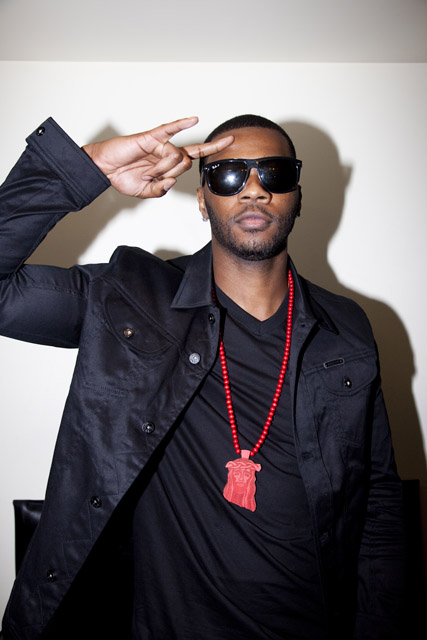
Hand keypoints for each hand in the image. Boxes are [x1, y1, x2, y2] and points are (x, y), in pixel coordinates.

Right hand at [82, 117, 232, 198]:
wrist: (104, 169)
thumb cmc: (122, 177)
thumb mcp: (146, 193)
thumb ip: (160, 190)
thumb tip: (171, 181)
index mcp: (167, 164)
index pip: (195, 154)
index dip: (213, 149)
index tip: (230, 142)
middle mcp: (166, 152)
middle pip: (185, 162)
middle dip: (171, 173)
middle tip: (152, 176)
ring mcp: (160, 145)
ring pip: (175, 157)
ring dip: (160, 169)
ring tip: (145, 170)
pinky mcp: (150, 139)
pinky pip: (168, 131)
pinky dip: (181, 125)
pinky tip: (194, 120)